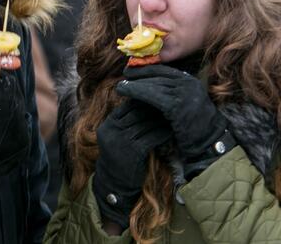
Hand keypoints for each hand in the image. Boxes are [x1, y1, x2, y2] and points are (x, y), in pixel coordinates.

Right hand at [0, 70, 29, 186]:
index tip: (0, 76)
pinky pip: (23, 127)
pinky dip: (16, 120)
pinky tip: (4, 120)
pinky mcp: (22, 151)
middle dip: (9, 93)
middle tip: (2, 86)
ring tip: (0, 105)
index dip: (4, 82)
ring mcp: (19, 145)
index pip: (6, 94)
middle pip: (16, 103)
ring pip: (21, 114)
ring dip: (13, 106)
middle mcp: (11, 136)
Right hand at [92, 98, 172, 228]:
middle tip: (169, 103)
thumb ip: (126, 122)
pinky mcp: (133, 152)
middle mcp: (112, 131)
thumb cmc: (120, 157)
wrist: (115, 183)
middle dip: (154, 108)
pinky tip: (169, 132)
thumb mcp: (116, 137)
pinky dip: (162, 134)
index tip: (157, 97)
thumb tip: (145, 103)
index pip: (127, 105)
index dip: (143, 100)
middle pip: (136, 112)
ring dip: (161, 120)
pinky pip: (151, 138)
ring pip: (145, 124)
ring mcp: (121, 141)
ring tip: (172, 116)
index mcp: (108, 124)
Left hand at [117, 64, 234, 177]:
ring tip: (121, 85)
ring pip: (154, 84)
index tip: (133, 69)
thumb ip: (172, 92)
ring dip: (135, 83)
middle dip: (140, 74)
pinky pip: (152, 95)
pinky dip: (137, 91)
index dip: (147, 69)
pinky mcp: (177, 105)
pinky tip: (126, 91)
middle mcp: (188, 83)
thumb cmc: (193, 126)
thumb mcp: (185, 103)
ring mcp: (184, 93)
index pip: (165, 70)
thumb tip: (149, 83)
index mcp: (190, 81)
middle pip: (158, 75)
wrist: (208, 142)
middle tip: (124, 73)